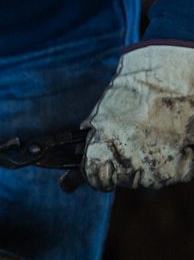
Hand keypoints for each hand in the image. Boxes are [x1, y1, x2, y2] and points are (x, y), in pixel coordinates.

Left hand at [82, 44, 193, 190]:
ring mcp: (155, 168)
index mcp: (103, 149)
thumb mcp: (103, 112)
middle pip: (123, 181)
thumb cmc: (134, 91)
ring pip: (148, 180)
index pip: (94, 179)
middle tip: (134, 146)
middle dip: (124, 168)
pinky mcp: (179, 168)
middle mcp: (127, 162)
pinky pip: (173, 175)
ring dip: (149, 167)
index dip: (96, 176)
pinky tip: (172, 142)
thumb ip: (93, 135)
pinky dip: (173, 163)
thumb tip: (80, 150)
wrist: (169, 79)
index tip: (99, 173)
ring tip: (154, 139)